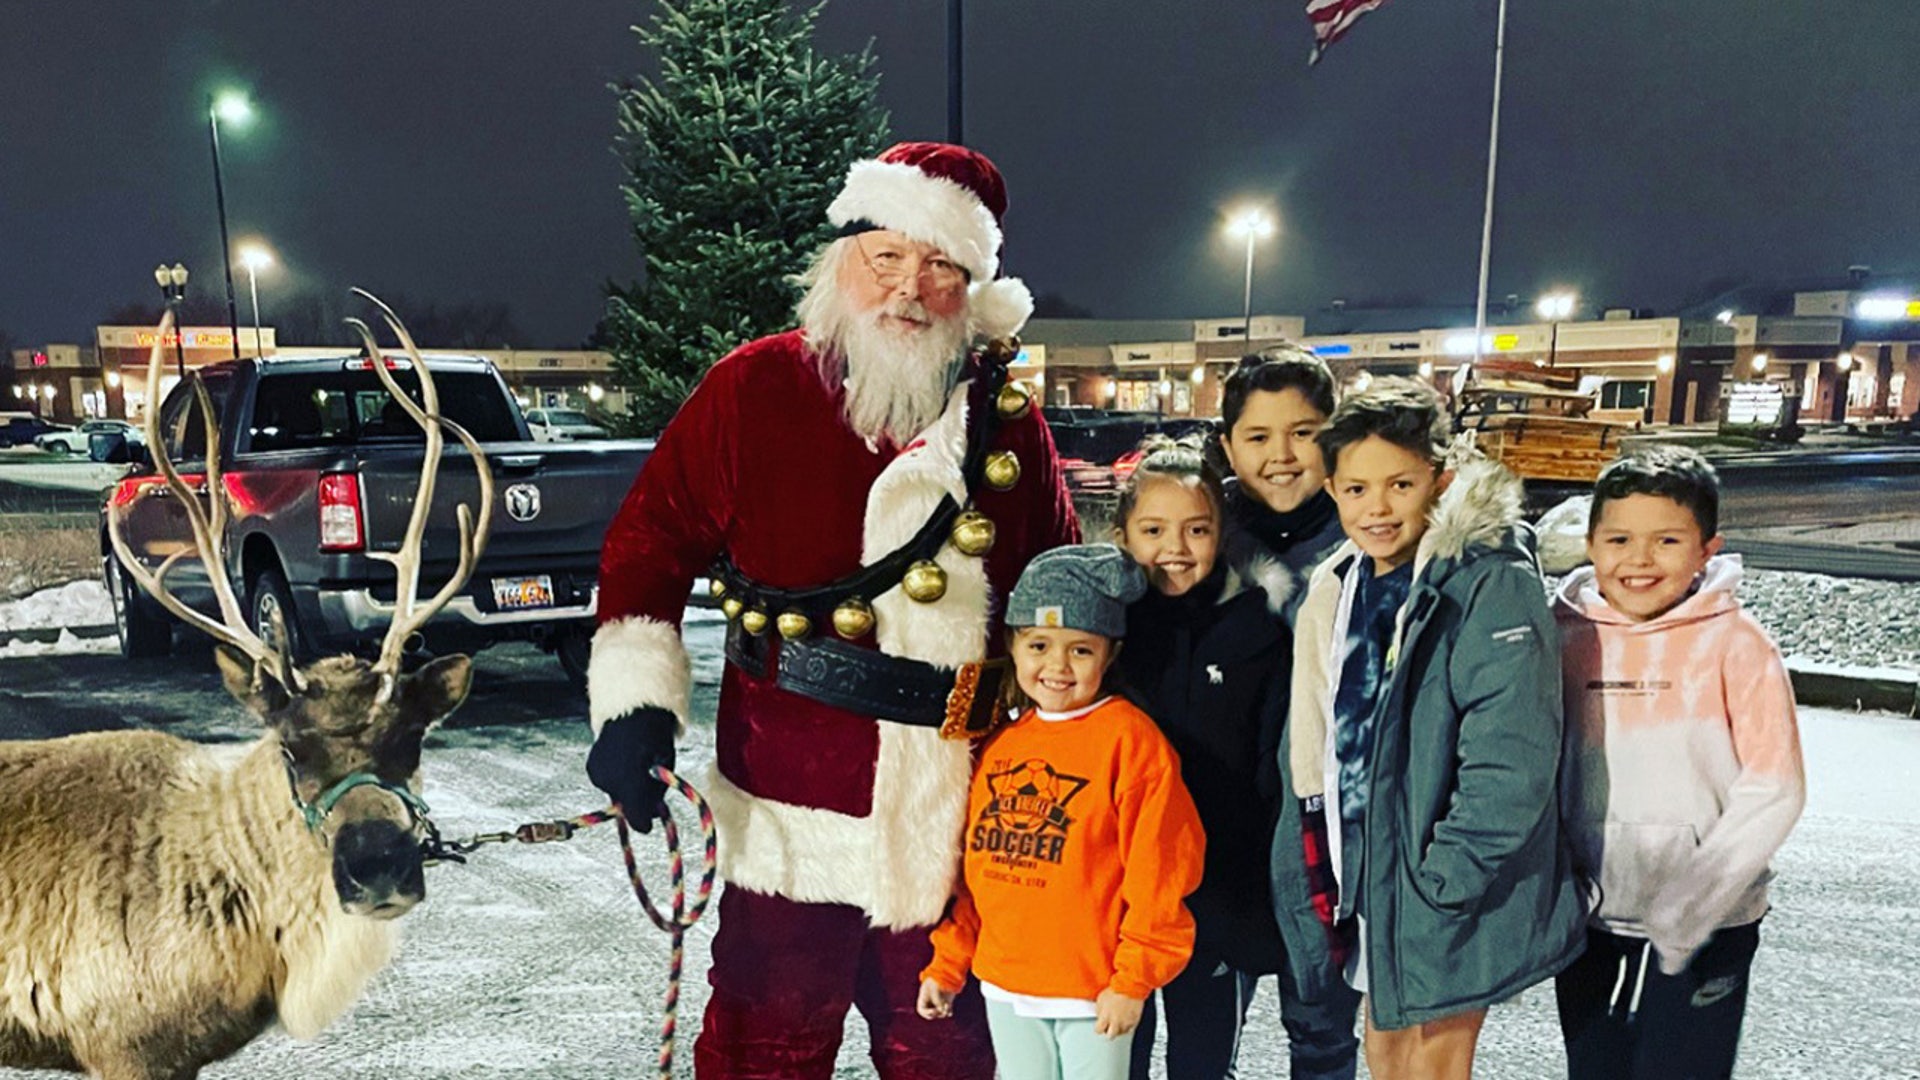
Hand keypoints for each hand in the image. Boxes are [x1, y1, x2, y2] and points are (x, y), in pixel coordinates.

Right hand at [585, 707, 676, 832]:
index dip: (644, 822)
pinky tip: (624, 763)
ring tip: (637, 768)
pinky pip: (606, 782)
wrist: (633, 709)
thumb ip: (656, 794)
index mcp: (632, 779)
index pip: (636, 817)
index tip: (648, 823)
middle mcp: (609, 779)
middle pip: (626, 805)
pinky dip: (615, 779)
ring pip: (615, 794)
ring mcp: (597, 773)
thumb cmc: (655, 737)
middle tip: (650, 784)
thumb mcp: (665, 766)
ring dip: (626, 789)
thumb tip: (652, 814)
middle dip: (638, 802)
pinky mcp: (591, 768)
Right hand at [917, 978, 957, 1020]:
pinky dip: (948, 1012)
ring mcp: (939, 1002)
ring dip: (943, 1012)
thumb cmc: (937, 979)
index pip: (922, 1010)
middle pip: (931, 1014)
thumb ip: (938, 1001)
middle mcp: (930, 1001)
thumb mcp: (935, 989)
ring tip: (947, 1005)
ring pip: (940, 1013)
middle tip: (941, 1010)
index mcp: (924, 997)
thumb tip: (942, 1010)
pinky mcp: (947, 1001)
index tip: (933, 1011)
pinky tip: (950, 1012)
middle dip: (936, 1014)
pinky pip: (946, 1011)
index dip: (926, 1013)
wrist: (947, 972)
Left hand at [1093, 989, 1143, 1036]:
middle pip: (1110, 1036)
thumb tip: (1100, 1016)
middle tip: (1109, 1026)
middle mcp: (1116, 1023)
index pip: (1098, 1030)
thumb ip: (1099, 1011)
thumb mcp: (1101, 999)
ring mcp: (1126, 1023)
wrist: (1130, 987)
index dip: (1099, 1028)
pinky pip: (1130, 1029)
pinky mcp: (1135, 1022)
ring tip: (1118, 1021)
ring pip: (1121, 1033)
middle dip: (1109, 1031)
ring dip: (1119, 1028)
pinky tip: (1125, 1020)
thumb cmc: (1116, 990)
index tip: (1100, 1025)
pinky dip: (1128, 1026)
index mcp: (1105, 1018)